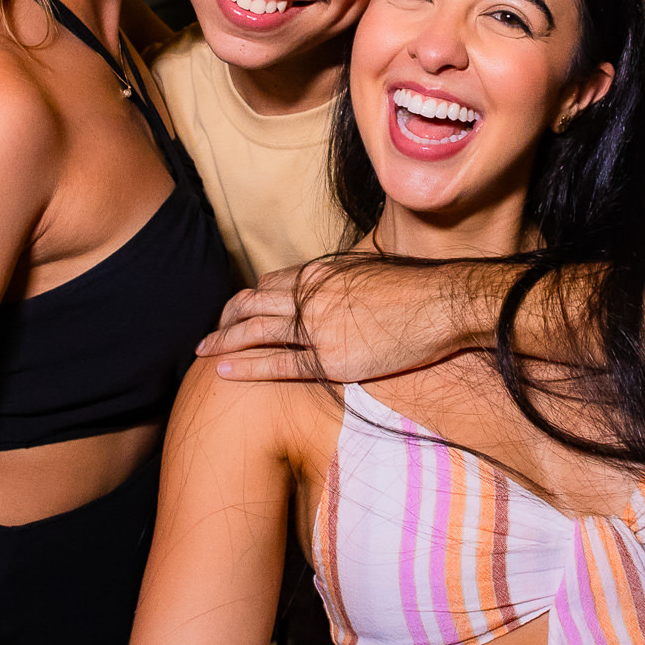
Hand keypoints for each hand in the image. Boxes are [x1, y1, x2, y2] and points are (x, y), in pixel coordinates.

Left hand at [195, 255, 478, 383]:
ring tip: (203, 352)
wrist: (440, 305)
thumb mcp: (371, 273)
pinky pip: (279, 363)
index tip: (237, 312)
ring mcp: (319, 327)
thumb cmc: (415, 290)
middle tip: (208, 334)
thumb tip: (336, 292)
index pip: (270, 283)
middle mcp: (312, 295)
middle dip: (225, 318)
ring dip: (224, 341)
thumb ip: (343, 283)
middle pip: (251, 303)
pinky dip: (248, 366)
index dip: (248, 299)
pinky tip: (226, 371)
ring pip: (256, 331)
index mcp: (321, 272)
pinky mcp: (331, 359)